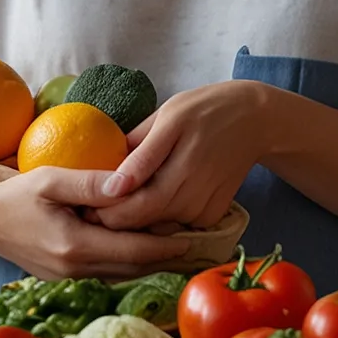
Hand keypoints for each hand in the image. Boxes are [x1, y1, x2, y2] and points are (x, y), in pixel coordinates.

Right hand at [0, 166, 192, 279]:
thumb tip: (128, 183)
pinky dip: (127, 261)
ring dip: (147, 260)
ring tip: (173, 243)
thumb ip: (91, 183)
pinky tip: (139, 246)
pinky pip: (106, 272)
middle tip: (193, 240)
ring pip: (121, 273)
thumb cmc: (15, 194)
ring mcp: (69, 278)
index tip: (191, 235)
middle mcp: (75, 269)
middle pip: (133, 267)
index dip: (165, 245)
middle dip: (164, 256)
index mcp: (75, 245)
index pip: (133, 249)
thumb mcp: (51, 179)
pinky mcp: (65, 277)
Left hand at [90, 80, 279, 232]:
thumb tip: (107, 181)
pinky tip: (152, 201)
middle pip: (143, 220)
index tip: (82, 202)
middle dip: (113, 219)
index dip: (103, 210)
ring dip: (137, 220)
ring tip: (117, 202)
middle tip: (91, 208)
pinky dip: (162, 219)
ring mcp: (206, 206)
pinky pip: (178, 226)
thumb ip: (138, 151)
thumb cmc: (201, 110)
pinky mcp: (214, 215)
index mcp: (176, 162)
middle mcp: (193, 189)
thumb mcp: (166, 117)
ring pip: (159, 226)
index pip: (131, 204)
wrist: (254, 120)